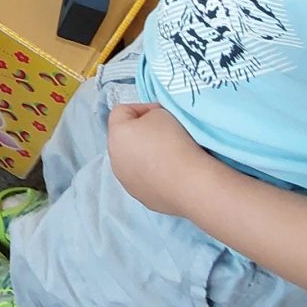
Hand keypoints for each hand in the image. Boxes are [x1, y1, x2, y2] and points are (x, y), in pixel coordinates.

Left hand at [107, 102, 213, 217]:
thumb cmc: (174, 142)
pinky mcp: (141, 197)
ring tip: (169, 156)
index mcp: (116, 135)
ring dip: (145, 155)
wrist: (191, 184)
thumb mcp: (161, 113)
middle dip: (142, 132)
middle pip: (125, 138)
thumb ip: (150, 114)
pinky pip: (144, 179)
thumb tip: (151, 124)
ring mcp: (126, 182)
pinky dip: (154, 174)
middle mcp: (114, 160)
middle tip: (165, 133)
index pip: (121, 111)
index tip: (162, 114)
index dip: (142, 108)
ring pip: (132, 161)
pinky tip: (171, 174)